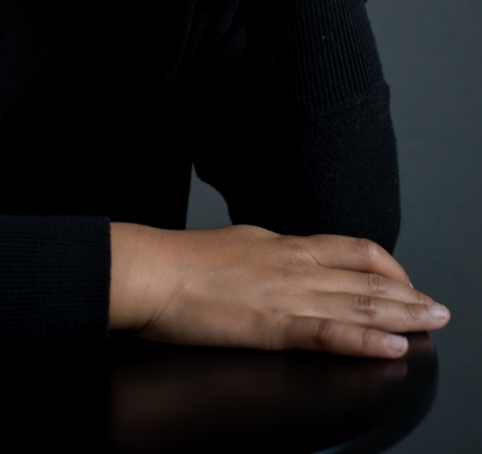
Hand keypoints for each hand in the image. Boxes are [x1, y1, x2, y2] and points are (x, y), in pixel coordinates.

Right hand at [110, 222, 449, 357]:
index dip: (386, 266)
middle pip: (365, 277)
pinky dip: (365, 341)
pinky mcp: (273, 325)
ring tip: (432, 323)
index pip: (350, 249)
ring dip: (402, 315)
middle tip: (438, 307)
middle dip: (407, 293)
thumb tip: (284, 260)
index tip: (404, 281)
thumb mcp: (237, 243)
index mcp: (283, 244)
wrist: (152, 270)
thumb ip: (268, 253)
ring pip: (358, 303)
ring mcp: (287, 293)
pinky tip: (391, 347)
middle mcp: (293, 264)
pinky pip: (330, 334)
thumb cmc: (182, 260)